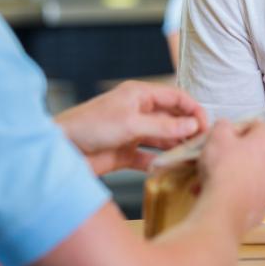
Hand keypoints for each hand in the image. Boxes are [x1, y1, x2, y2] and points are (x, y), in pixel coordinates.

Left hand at [56, 81, 206, 174]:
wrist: (57, 151)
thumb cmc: (89, 127)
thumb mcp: (131, 123)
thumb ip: (165, 126)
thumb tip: (194, 125)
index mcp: (140, 95)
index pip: (177, 97)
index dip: (194, 110)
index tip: (206, 126)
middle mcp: (138, 112)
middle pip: (172, 119)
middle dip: (188, 130)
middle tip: (203, 145)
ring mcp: (132, 133)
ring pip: (162, 139)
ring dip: (175, 148)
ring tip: (191, 159)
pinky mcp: (124, 154)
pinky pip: (148, 158)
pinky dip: (158, 163)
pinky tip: (168, 170)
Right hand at [197, 119, 264, 233]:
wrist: (226, 209)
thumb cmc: (225, 169)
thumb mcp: (217, 136)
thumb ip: (222, 126)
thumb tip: (225, 126)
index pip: (255, 125)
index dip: (236, 129)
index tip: (223, 136)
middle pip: (253, 152)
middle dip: (232, 154)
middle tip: (215, 159)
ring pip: (249, 174)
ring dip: (231, 175)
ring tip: (209, 180)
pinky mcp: (264, 205)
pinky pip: (248, 193)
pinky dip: (235, 192)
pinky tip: (217, 194)